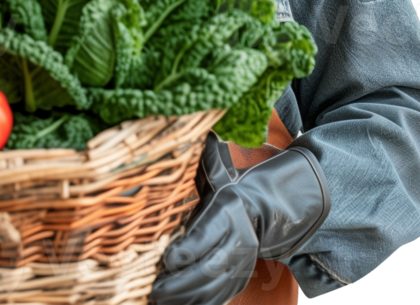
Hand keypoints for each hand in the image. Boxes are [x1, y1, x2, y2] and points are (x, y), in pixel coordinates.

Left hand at [150, 133, 329, 304]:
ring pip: (214, 289)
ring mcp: (239, 264)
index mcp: (229, 211)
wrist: (264, 213)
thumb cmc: (228, 190)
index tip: (167, 258)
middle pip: (210, 268)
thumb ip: (209, 158)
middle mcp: (237, 241)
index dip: (189, 248)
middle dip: (182, 282)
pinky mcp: (237, 280)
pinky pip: (217, 299)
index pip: (208, 233)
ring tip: (158, 300)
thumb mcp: (219, 172)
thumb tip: (207, 132)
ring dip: (186, 298)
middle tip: (155, 289)